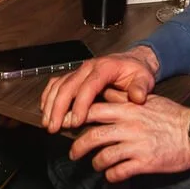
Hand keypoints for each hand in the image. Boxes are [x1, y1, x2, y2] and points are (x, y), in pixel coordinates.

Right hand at [40, 45, 158, 132]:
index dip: (80, 105)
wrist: (133, 61)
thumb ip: (141, 88)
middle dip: (59, 108)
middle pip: (68, 86)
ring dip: (51, 104)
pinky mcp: (75, 75)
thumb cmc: (136, 71)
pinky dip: (48, 95)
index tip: (76, 122)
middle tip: (55, 127)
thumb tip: (137, 97)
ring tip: (48, 122)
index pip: (88, 86)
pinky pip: (57, 82)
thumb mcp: (144, 78)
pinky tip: (45, 108)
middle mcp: (89, 67)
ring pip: (59, 85)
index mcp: (105, 68)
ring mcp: (80, 71)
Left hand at [70, 95, 189, 181]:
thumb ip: (125, 98)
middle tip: (73, 152)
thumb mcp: (148, 100)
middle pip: (93, 136)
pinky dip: (111, 176)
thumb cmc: (173, 116)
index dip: (77, 119)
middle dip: (78, 147)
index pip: (94, 111)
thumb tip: (106, 93)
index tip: (70, 126)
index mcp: (129, 109)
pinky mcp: (144, 163)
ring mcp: (136, 146)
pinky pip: (119, 172)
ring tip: (97, 164)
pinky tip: (112, 174)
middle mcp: (129, 127)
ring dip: (96, 163)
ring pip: (103, 157)